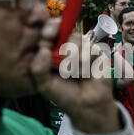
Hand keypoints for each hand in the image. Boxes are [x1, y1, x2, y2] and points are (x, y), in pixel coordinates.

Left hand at [29, 18, 118, 133]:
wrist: (87, 105)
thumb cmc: (64, 95)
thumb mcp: (44, 85)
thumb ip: (38, 69)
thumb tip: (43, 50)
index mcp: (50, 51)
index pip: (47, 33)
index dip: (48, 29)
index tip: (48, 34)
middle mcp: (65, 47)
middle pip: (63, 30)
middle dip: (63, 44)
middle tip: (63, 59)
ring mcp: (81, 48)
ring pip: (77, 39)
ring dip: (74, 58)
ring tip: (75, 74)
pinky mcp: (95, 52)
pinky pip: (90, 48)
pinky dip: (86, 62)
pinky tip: (86, 74)